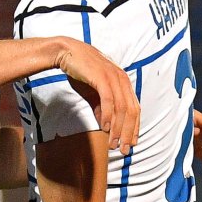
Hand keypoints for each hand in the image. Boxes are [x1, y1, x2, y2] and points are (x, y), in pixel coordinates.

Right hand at [53, 38, 140, 154]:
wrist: (67, 52)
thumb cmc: (81, 72)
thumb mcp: (93, 93)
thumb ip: (101, 108)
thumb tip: (106, 126)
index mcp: (123, 83)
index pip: (134, 110)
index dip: (134, 128)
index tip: (131, 144)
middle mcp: (122, 80)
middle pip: (131, 112)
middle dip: (128, 133)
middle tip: (123, 149)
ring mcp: (114, 77)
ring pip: (122, 108)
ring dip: (118, 128)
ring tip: (113, 143)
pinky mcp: (102, 77)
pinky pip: (109, 100)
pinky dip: (108, 115)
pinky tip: (105, 128)